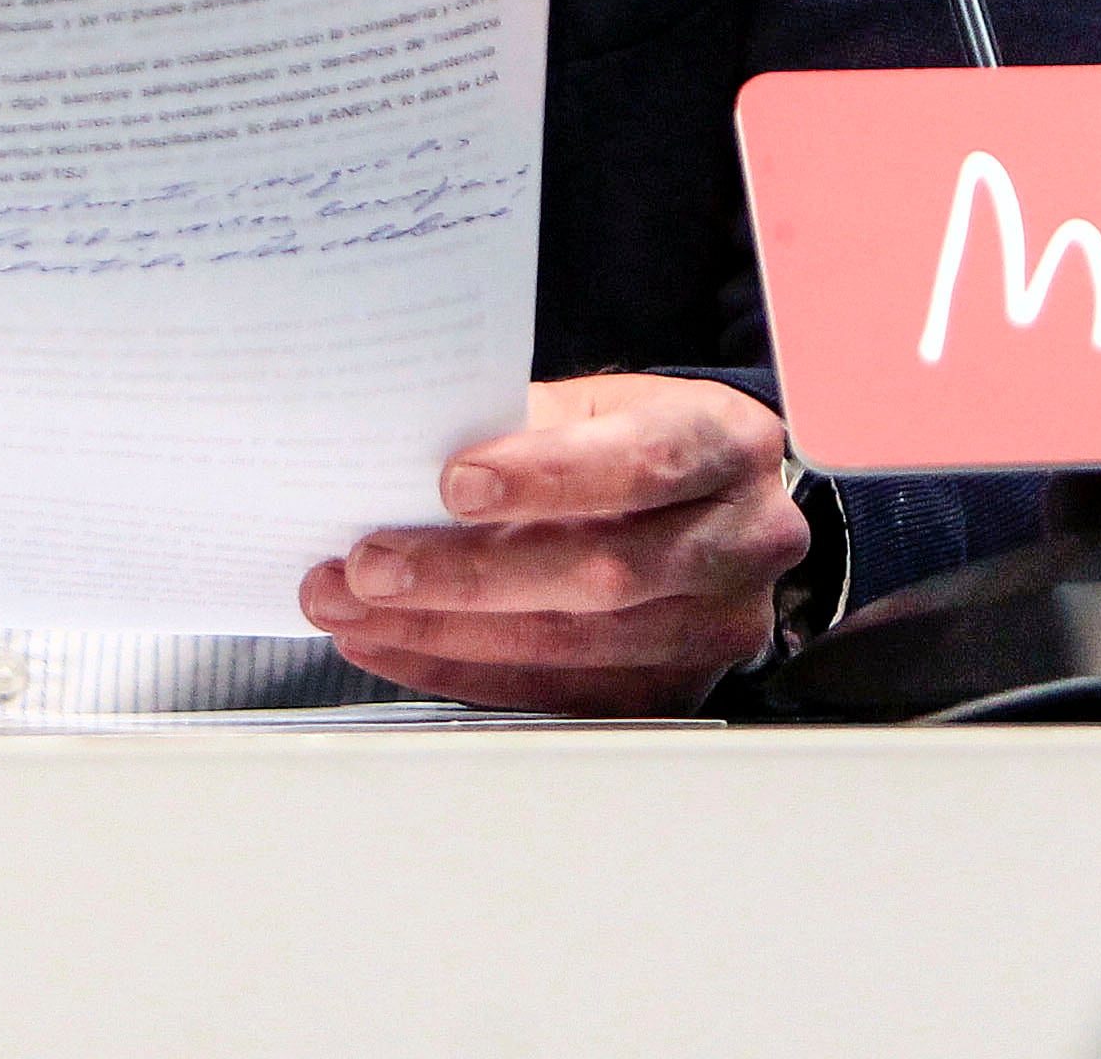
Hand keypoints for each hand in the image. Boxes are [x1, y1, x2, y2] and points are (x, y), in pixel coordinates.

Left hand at [298, 373, 801, 712]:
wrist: (702, 502)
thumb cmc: (636, 443)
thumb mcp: (595, 406)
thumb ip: (520, 426)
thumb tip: (395, 452)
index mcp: (730, 444)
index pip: (644, 463)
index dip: (549, 478)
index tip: (452, 484)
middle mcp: (745, 542)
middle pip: (603, 573)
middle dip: (468, 574)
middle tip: (368, 566)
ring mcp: (717, 628)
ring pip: (574, 646)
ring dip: (446, 633)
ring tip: (356, 610)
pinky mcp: (675, 690)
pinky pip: (559, 695)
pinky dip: (465, 671)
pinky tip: (397, 646)